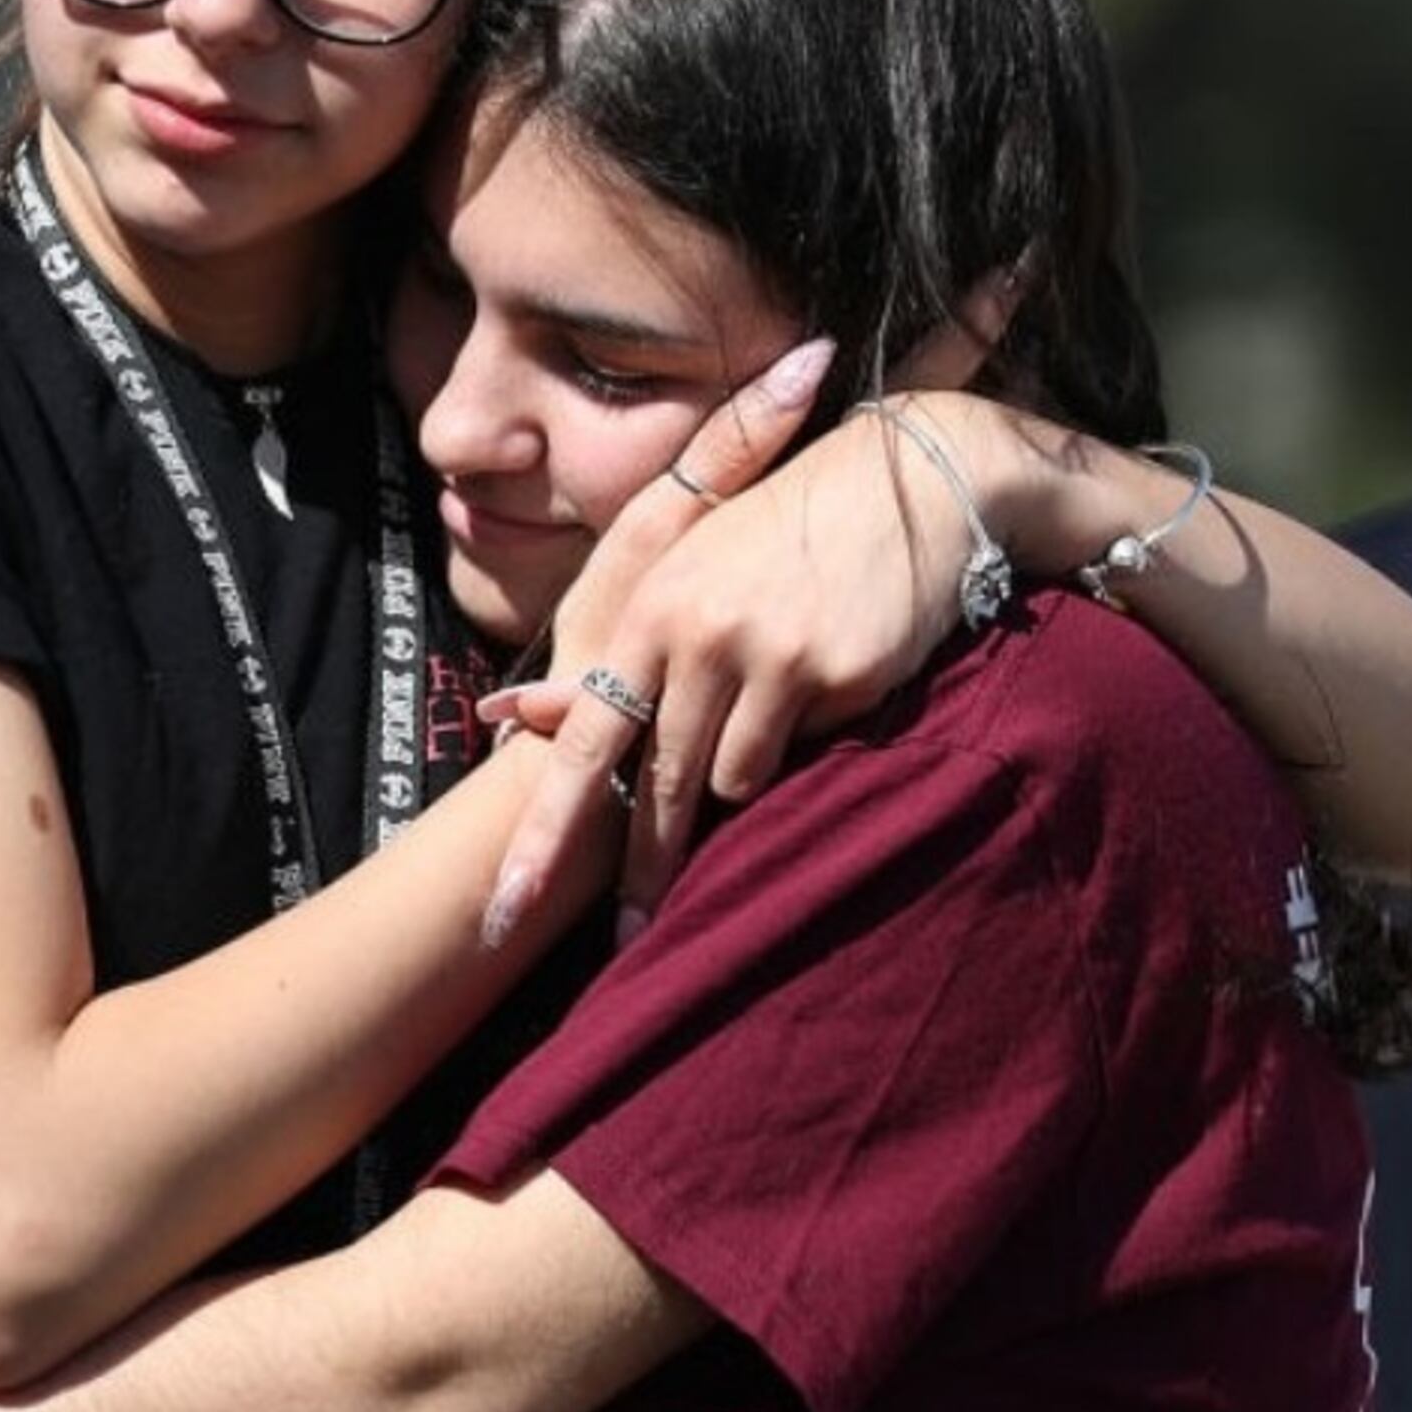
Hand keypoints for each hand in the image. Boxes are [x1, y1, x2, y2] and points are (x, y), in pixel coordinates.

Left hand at [500, 384, 1118, 933]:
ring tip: (778, 698)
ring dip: (748, 767)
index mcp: (648, 611)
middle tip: (625, 930)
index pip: (585, 738)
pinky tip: (827, 675)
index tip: (507, 902)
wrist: (903, 481)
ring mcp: (766, 655)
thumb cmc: (779, 533)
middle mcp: (696, 634)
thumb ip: (614, 658)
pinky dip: (808, 736)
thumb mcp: (684, 576)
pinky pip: (804, 752)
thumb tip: (519, 718)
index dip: (544, 829)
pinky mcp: (833, 674)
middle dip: (643, 863)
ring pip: (735, 778)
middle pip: (658, 783)